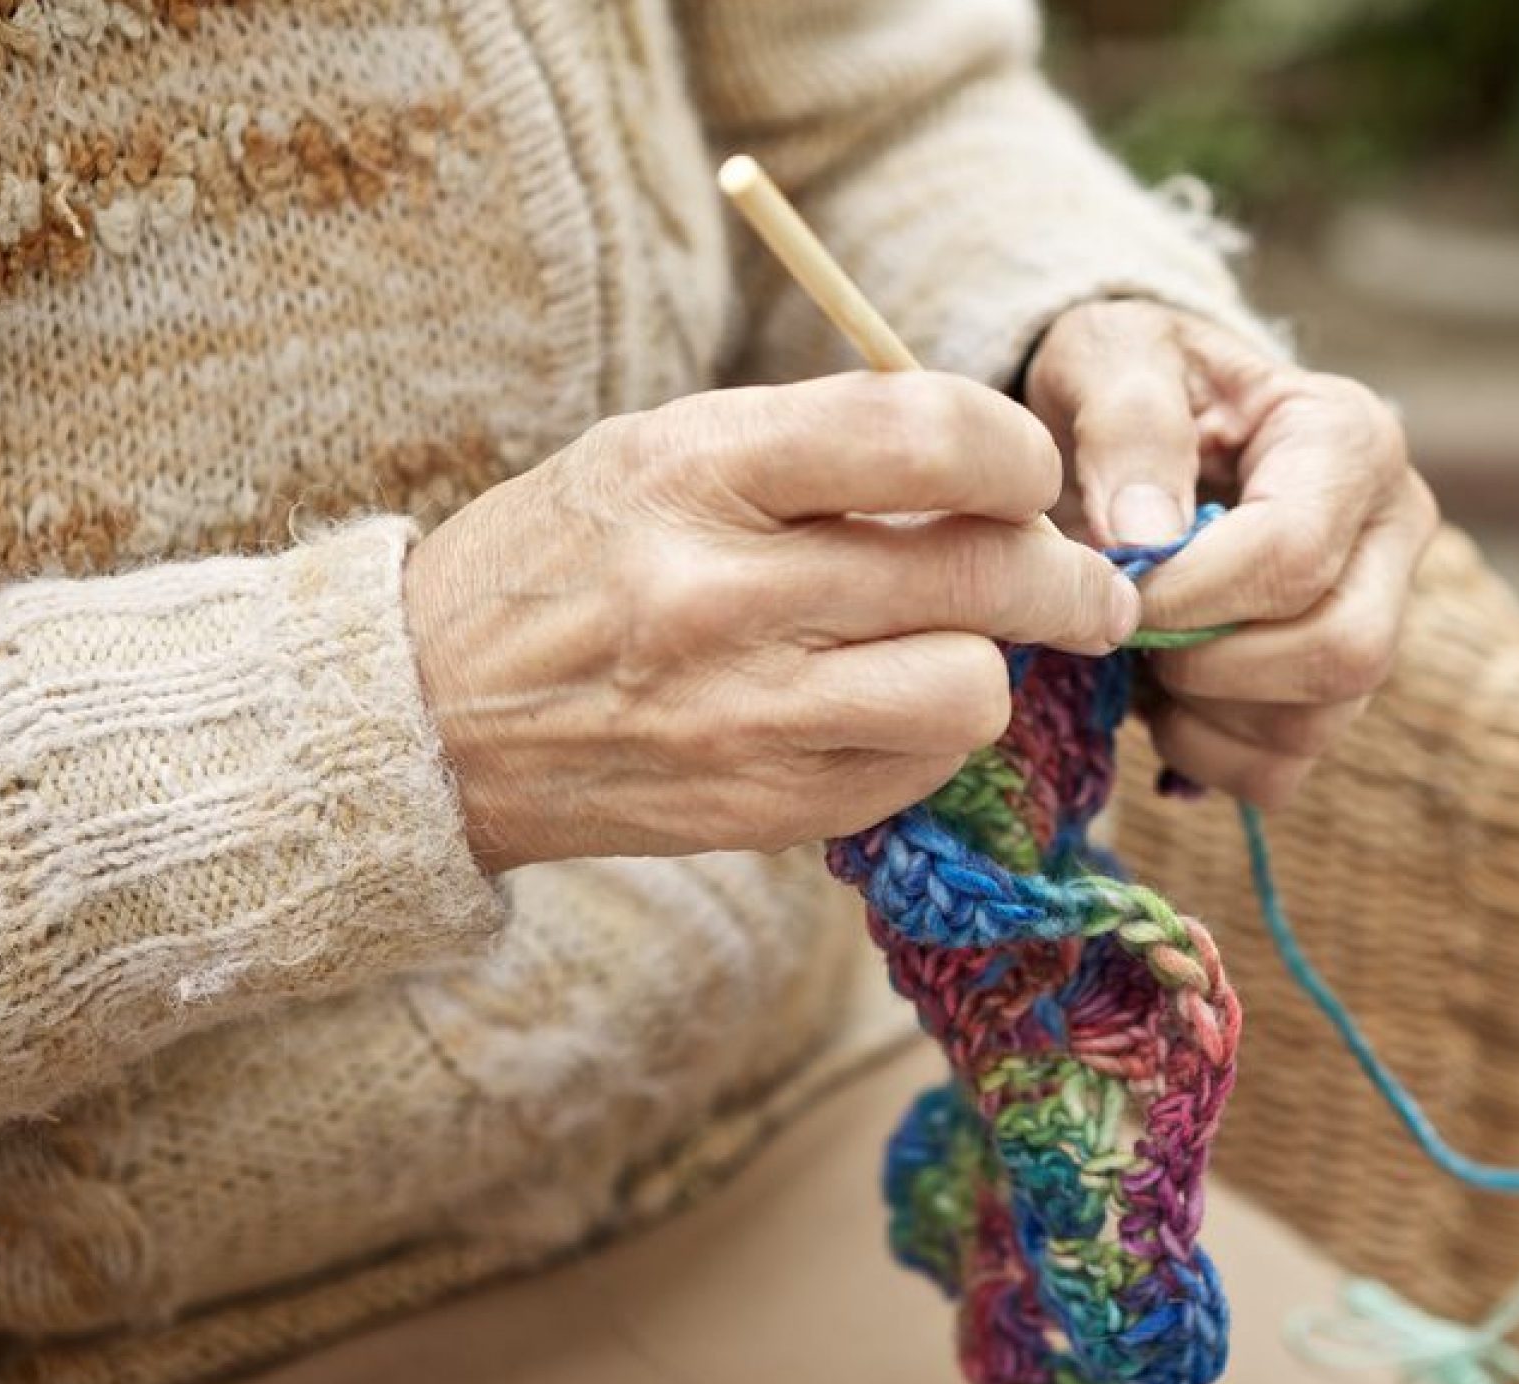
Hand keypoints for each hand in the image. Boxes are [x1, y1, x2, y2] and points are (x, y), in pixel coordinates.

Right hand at [404, 373, 1136, 871]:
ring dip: (992, 670)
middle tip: (1089, 587)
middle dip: (1069, 580)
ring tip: (961, 650)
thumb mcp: (667, 451)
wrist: (429, 715)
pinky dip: (926, 739)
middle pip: (982, 577)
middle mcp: (723, 594)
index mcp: (699, 470)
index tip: (1033, 474)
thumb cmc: (577, 556)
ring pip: (971, 692)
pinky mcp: (760, 811)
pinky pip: (918, 772)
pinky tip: (880, 711)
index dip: (1018, 454)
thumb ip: (826, 449)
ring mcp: (742, 718)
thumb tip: (1003, 478)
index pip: (925, 436)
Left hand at [1024, 301, 1437, 805]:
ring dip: (1198, 713)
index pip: (1295, 554)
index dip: (1189, 595)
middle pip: (1345, 654)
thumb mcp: (1112, 357)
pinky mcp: (1335, 690)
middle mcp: (1392, 534)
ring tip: (1137, 650)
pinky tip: (1157, 695)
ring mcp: (1378, 617)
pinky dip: (1201, 754)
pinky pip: (1281, 770)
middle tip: (1130, 630)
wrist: (1145, 418)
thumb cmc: (1136, 380)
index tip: (1108, 588)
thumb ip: (1128, 426)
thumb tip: (1146, 538)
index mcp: (1350, 440)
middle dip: (1211, 666)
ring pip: (1315, 724)